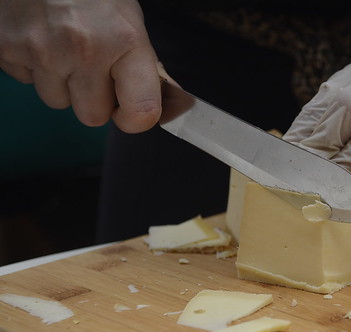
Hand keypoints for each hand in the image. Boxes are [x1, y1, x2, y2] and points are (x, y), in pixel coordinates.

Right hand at [0, 0, 160, 132]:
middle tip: (92, 69)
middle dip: (93, 100)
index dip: (135, 120)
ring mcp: (44, 51)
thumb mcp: (128, 20)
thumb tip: (164, 103)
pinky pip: (27, 81)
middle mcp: (85, 50)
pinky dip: (34, 66)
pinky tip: (40, 38)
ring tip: (62, 46)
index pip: (141, 111)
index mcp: (125, 41)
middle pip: (92, 116)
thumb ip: (142, 65)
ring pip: (57, 101)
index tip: (129, 114)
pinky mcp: (9, 48)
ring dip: (61, 83)